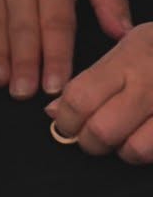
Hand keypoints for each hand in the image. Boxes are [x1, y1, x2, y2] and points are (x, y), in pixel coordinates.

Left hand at [46, 24, 152, 161]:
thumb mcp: (131, 44)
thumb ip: (93, 76)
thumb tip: (53, 110)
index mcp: (129, 60)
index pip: (80, 97)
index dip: (64, 117)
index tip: (63, 120)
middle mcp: (150, 86)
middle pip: (102, 130)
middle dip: (87, 141)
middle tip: (88, 135)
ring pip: (134, 150)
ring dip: (122, 150)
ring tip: (121, 138)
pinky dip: (147, 152)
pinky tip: (144, 138)